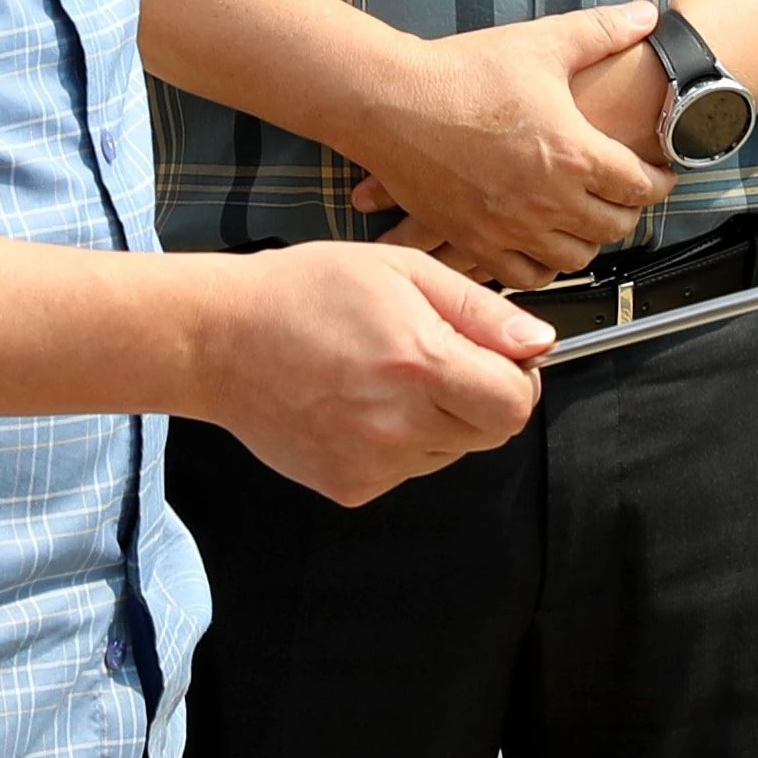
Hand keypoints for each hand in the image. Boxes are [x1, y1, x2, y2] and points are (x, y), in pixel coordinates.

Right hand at [203, 243, 549, 505]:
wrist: (219, 340)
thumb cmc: (304, 292)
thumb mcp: (402, 271)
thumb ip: (480, 311)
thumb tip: (538, 343)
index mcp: (419, 363)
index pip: (516, 402)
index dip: (517, 376)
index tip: (494, 356)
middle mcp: (399, 424)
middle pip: (491, 432)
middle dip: (480, 396)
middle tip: (433, 358)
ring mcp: (373, 463)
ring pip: (451, 452)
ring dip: (439, 419)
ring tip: (384, 377)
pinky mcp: (351, 487)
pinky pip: (407, 470)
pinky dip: (399, 442)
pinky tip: (360, 403)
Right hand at [335, 4, 674, 283]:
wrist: (391, 101)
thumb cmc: (463, 71)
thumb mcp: (541, 43)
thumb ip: (601, 30)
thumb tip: (648, 15)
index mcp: (573, 153)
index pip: (640, 185)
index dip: (660, 180)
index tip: (662, 174)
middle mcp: (548, 201)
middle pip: (614, 227)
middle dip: (629, 211)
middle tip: (627, 196)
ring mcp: (511, 228)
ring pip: (574, 258)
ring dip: (589, 241)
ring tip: (588, 220)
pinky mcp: (475, 241)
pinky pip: (525, 275)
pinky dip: (543, 266)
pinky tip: (544, 245)